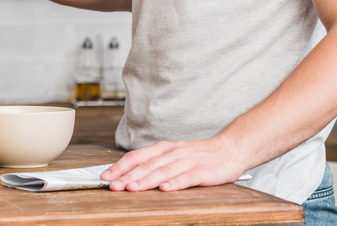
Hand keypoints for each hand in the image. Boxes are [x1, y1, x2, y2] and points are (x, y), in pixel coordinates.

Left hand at [100, 137, 245, 191]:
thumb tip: (130, 174)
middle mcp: (172, 153)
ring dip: (146, 180)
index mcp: (163, 148)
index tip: (105, 175)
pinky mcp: (202, 171)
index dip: (120, 166)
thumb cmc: (199, 155)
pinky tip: (165, 189)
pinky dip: (175, 183)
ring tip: (132, 188)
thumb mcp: (174, 154)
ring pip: (163, 170)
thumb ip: (155, 163)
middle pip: (146, 164)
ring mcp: (187, 161)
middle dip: (127, 176)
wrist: (230, 148)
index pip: (136, 156)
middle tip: (113, 185)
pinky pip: (186, 177)